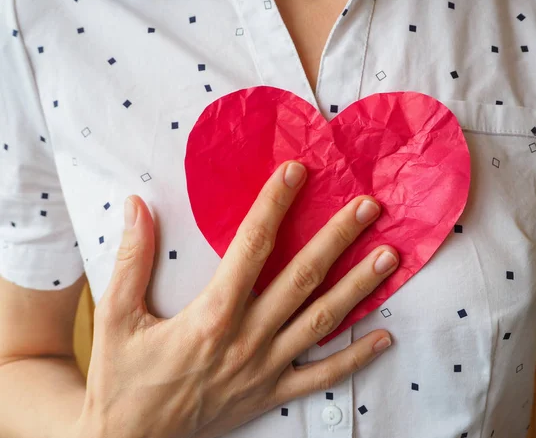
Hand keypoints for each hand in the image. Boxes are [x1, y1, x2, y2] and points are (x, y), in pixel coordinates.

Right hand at [75, 161, 398, 437]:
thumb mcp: (115, 317)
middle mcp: (249, 337)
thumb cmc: (122, 379)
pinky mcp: (273, 393)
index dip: (274, 204)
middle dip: (337, 238)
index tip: (295, 173)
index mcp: (212, 314)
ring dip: (359, 286)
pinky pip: (323, 376)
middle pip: (302, 277)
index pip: (251, 246)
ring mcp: (267, 368)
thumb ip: (131, 259)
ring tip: (388, 256)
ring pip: (322, 321)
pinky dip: (356, 357)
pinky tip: (384, 337)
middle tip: (368, 208)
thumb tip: (137, 208)